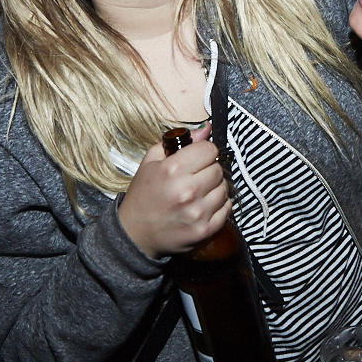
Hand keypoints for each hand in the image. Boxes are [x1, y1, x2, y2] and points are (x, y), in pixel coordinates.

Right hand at [118, 125, 230, 257]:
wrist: (134, 232)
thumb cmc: (143, 195)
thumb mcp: (151, 161)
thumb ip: (179, 140)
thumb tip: (206, 128)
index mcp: (172, 170)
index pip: (209, 149)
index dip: (205, 151)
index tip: (199, 157)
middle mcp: (187, 191)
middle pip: (218, 169)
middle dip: (210, 169)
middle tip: (197, 176)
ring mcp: (197, 212)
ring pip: (224, 188)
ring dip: (215, 187)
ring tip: (199, 191)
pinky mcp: (204, 229)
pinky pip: (227, 208)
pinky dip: (219, 205)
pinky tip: (204, 204)